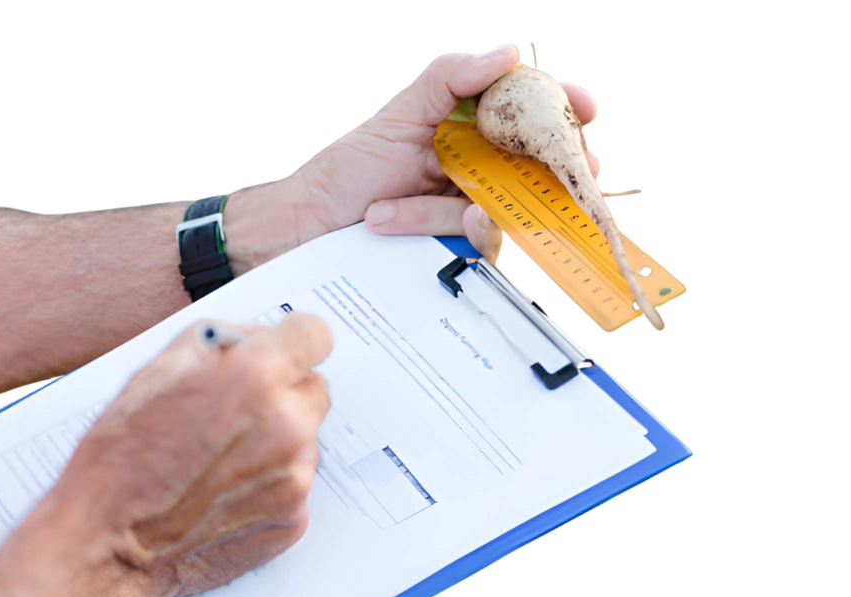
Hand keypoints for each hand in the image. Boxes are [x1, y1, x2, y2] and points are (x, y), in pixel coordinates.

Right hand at [57, 312, 332, 596]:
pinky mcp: (293, 519)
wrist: (109, 541)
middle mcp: (287, 426)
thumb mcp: (158, 369)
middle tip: (238, 410)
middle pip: (314, 389)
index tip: (284, 349)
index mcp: (256, 378)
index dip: (295, 339)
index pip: (314, 335)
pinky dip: (270, 484)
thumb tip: (255, 339)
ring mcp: (294, 477)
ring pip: (305, 440)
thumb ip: (220, 342)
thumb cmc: (122, 457)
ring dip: (277, 440)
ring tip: (220, 459)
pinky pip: (295, 485)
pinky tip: (224, 491)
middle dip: (284, 392)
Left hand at [291, 45, 600, 261]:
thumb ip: (450, 77)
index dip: (562, 109)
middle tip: (576, 166)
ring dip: (451, 207)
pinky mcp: (459, 242)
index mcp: (472, 127)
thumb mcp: (400, 112)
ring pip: (507, 208)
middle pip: (540, 166)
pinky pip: (476, 238)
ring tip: (388, 204)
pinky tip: (391, 219)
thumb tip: (507, 55)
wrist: (313, 223)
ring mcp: (472, 207)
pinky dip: (434, 225)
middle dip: (561, 167)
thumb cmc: (352, 165)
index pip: (531, 113)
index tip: (582, 108)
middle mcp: (480, 167)